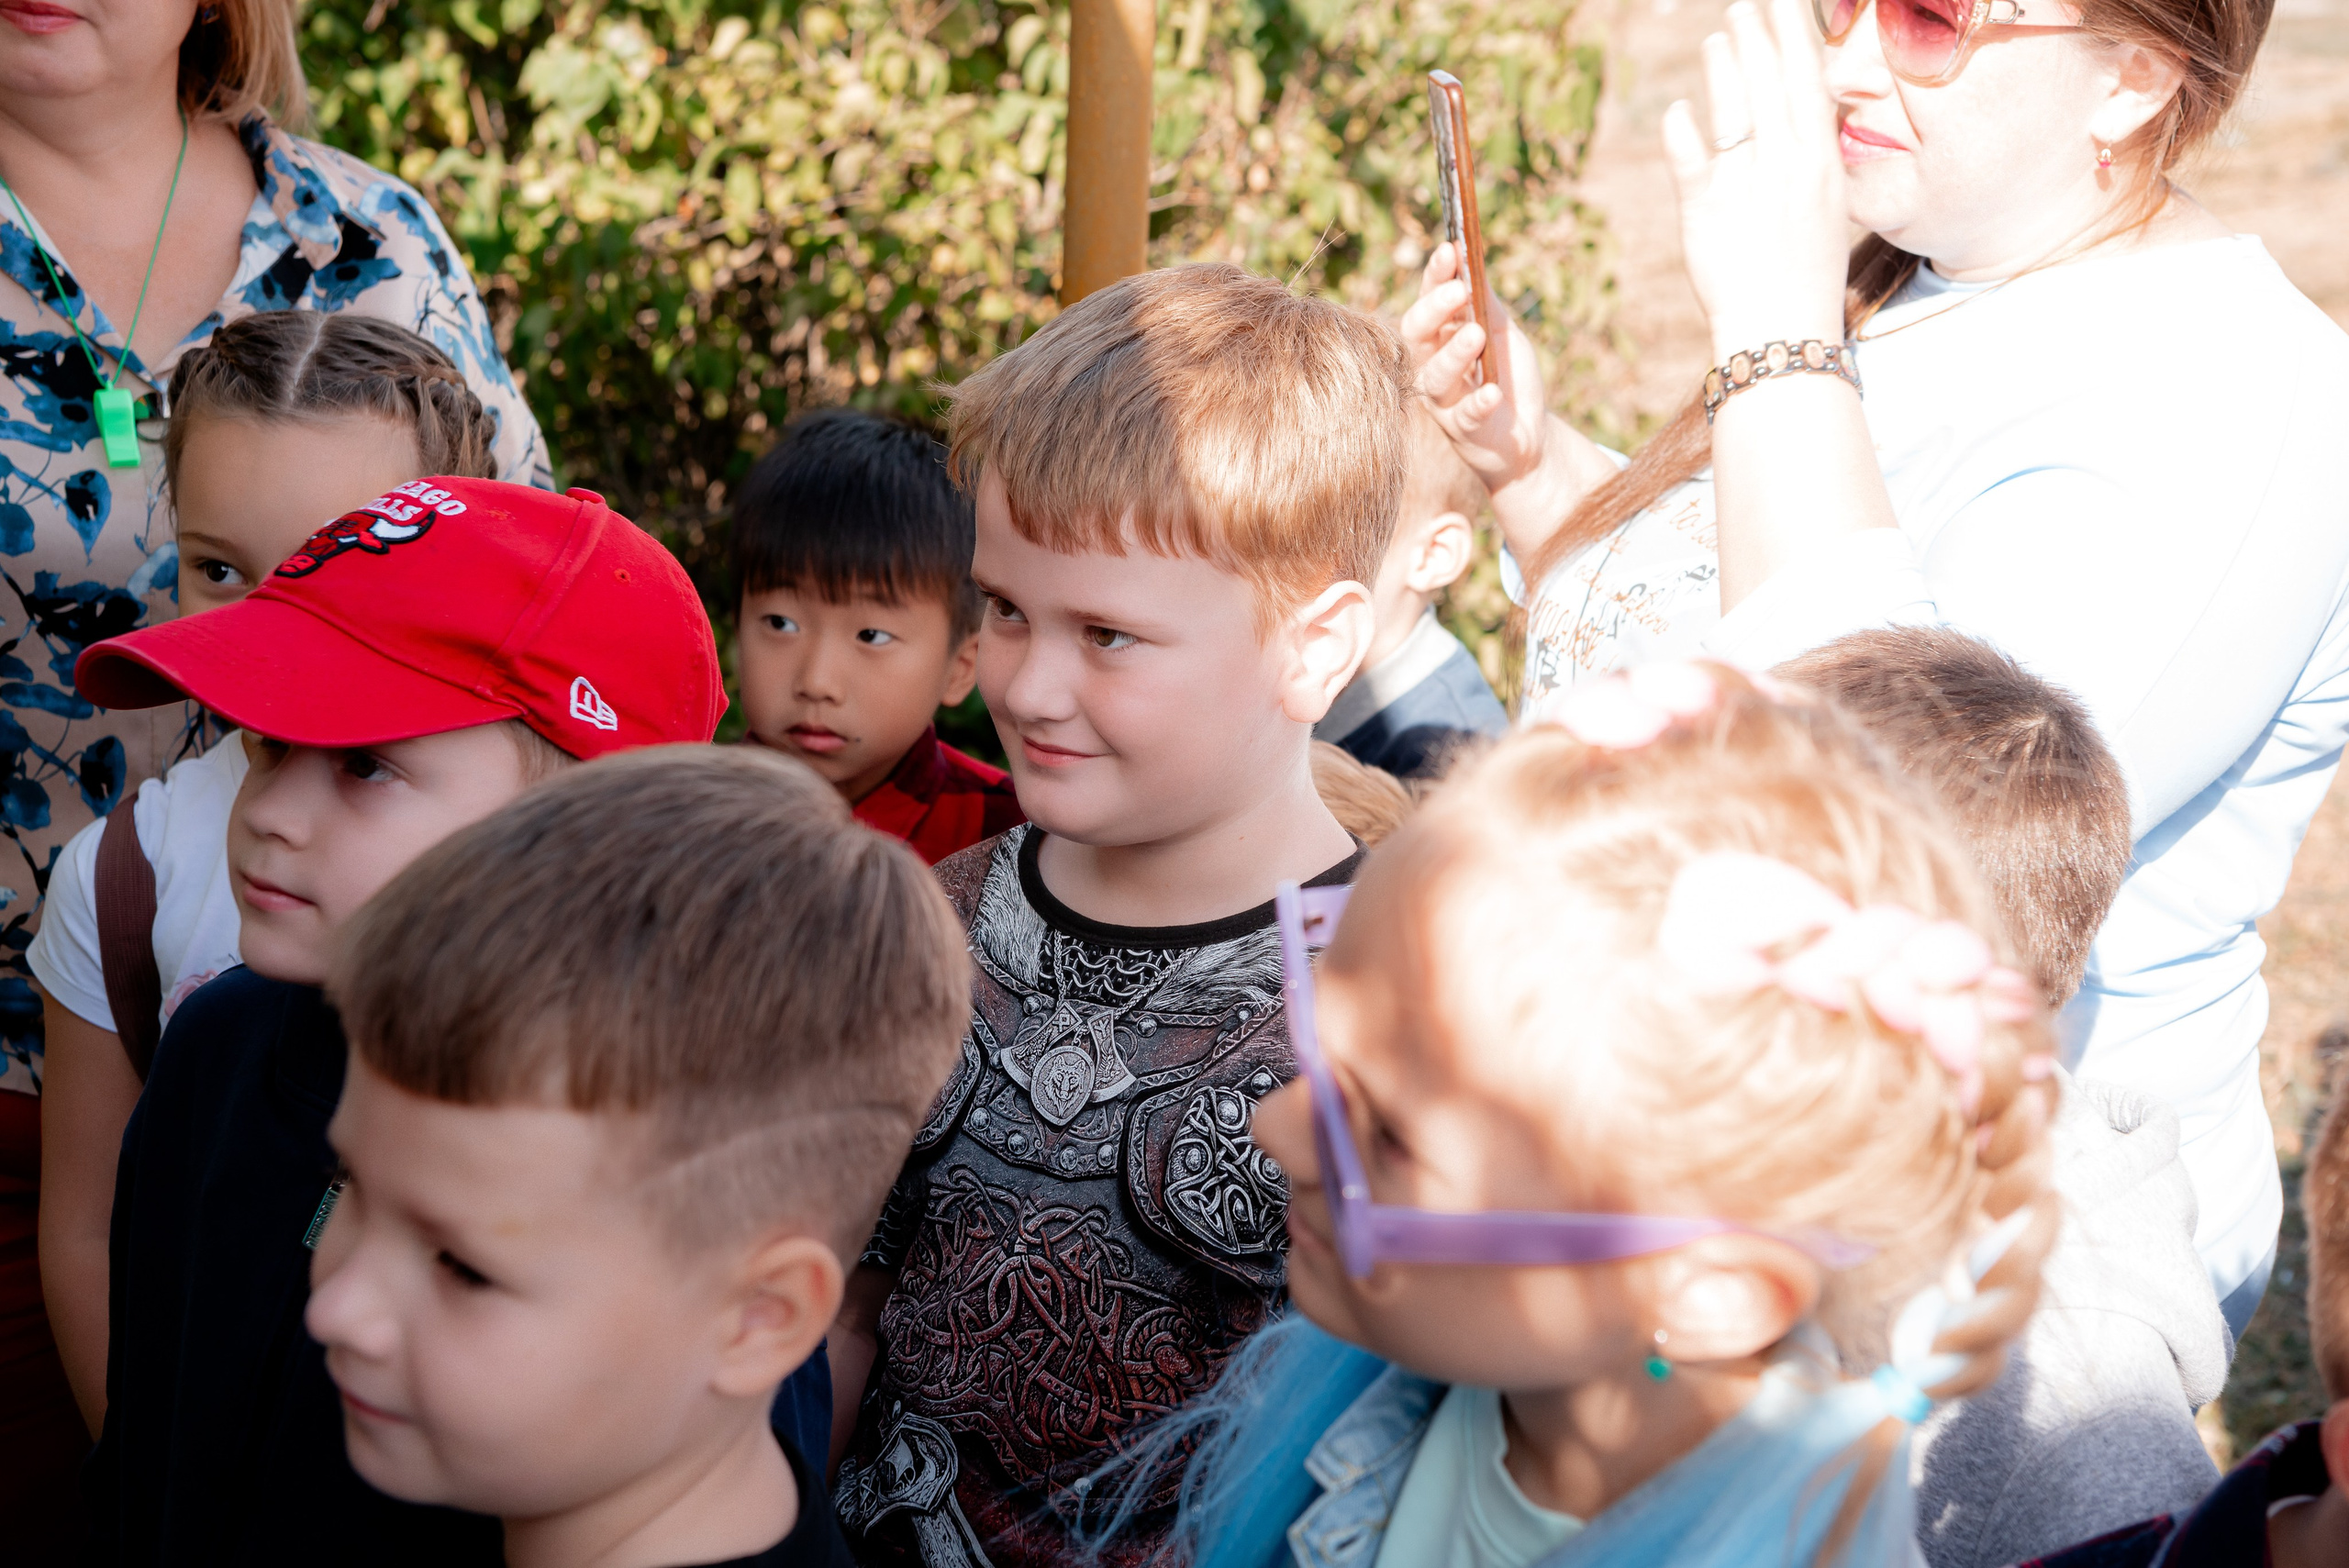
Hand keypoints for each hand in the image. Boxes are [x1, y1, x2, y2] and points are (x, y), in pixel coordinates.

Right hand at [1398, 242, 1550, 495]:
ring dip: (1454, 354)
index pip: (1427, 302)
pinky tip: (1492, 392)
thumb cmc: (1508, 377)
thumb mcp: (1503, 333)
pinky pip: (1466, 416)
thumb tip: (1471, 258)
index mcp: (1440, 338)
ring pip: (1435, 377)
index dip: (1434, 277)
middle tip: (1459, 290)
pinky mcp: (1464, 431)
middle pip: (1417, 335)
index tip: (1449, 251)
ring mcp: (1445, 400)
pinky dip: (1478, 403)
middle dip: (1434, 310)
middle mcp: (1432, 366)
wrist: (1527, 432)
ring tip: (1476, 335)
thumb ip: (1487, 303)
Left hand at [1664, 0, 1850, 360]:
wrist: (1782, 331)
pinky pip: (1691, 159)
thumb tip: (1810, 111)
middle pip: (1769, 85)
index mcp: (1820, 163)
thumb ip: (1813, 155)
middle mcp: (1786, 167)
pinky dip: (1682, 131)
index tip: (1783, 3)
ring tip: (1715, 40)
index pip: (1807, 83)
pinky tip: (1677, 109)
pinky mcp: (1705, 213)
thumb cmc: (1805, 270)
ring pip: (1733, 111)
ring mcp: (1746, 188)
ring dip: (1723, 70)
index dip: (1794, 37)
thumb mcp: (1826, 204)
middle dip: (1756, 37)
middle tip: (1742, 5)